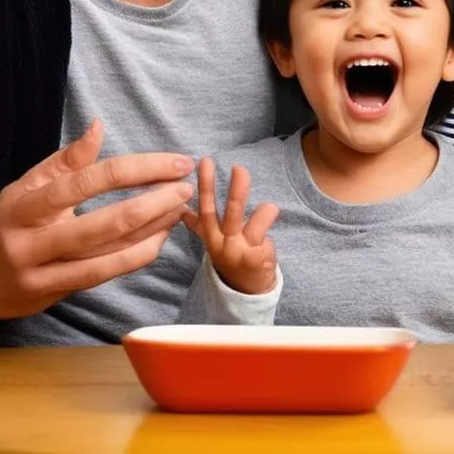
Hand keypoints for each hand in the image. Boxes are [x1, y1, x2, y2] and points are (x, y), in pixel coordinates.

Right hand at [0, 119, 193, 320]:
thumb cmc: (16, 220)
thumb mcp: (30, 185)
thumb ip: (68, 159)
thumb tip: (99, 125)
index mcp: (24, 206)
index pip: (87, 182)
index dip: (136, 170)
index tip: (174, 162)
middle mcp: (31, 242)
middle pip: (104, 223)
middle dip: (153, 204)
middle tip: (186, 187)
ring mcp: (44, 272)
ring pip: (111, 252)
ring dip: (153, 230)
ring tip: (181, 208)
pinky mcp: (58, 293)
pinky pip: (107, 273)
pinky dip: (139, 254)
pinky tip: (162, 235)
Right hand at [183, 159, 278, 294]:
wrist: (246, 291)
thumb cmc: (232, 257)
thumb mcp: (213, 241)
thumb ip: (199, 225)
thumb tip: (181, 210)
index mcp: (212, 236)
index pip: (206, 207)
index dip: (206, 185)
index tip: (205, 162)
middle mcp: (223, 243)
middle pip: (229, 214)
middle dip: (235, 191)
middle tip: (238, 168)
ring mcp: (240, 251)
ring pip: (252, 226)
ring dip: (263, 213)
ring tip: (270, 206)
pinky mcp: (256, 258)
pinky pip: (266, 236)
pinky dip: (270, 226)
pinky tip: (272, 225)